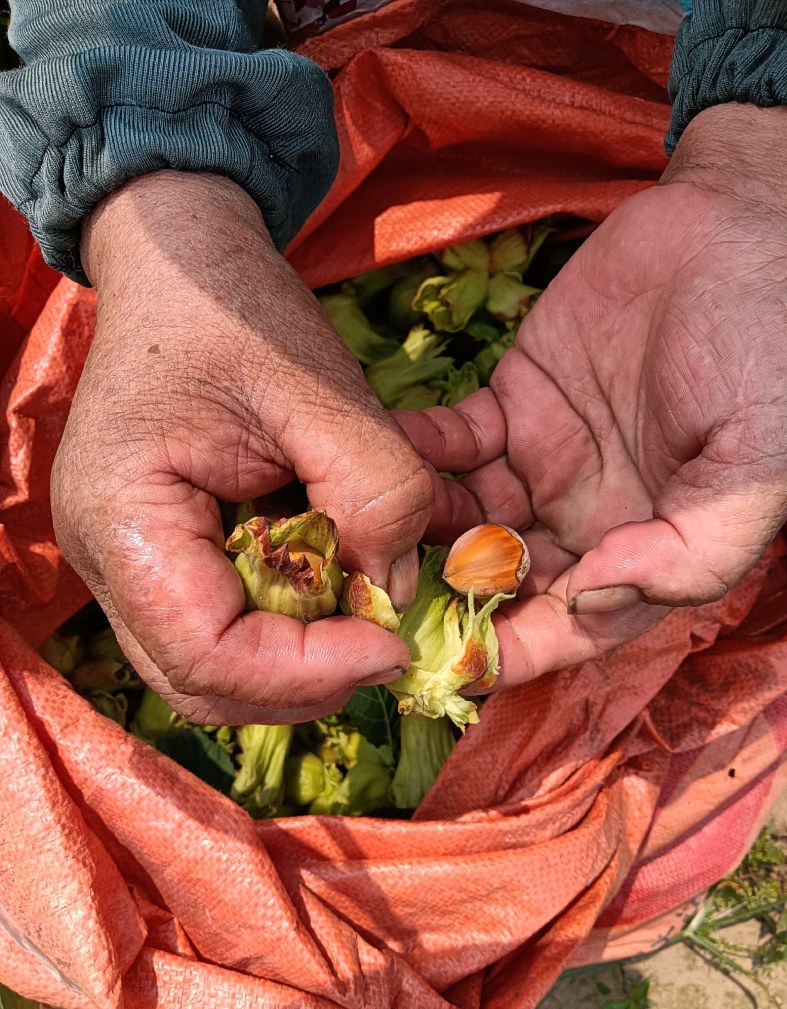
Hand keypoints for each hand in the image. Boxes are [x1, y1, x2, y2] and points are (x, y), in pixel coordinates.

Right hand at [52, 172, 432, 723]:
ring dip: (298, 662)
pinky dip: (285, 628)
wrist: (182, 263)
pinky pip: (220, 626)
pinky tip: (332, 585)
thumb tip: (395, 591)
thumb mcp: (320, 386)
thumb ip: (374, 490)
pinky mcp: (159, 555)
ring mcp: (127, 563)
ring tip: (365, 617)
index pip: (207, 656)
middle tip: (386, 643)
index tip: (394, 642)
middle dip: (306, 680)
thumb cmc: (234, 308)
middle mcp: (107, 561)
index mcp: (122, 518)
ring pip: (213, 667)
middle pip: (204, 683)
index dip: (309, 671)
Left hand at [398, 104, 786, 686]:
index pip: (571, 624)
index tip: (457, 666)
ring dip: (420, 527)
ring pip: (467, 516)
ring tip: (369, 525)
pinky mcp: (514, 400)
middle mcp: (588, 517)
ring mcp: (545, 459)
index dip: (518, 651)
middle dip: (445, 595)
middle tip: (382, 596)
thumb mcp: (758, 464)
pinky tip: (384, 453)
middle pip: (504, 580)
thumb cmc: (773, 352)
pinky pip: (455, 442)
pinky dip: (419, 453)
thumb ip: (690, 550)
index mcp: (647, 547)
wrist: (743, 228)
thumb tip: (588, 600)